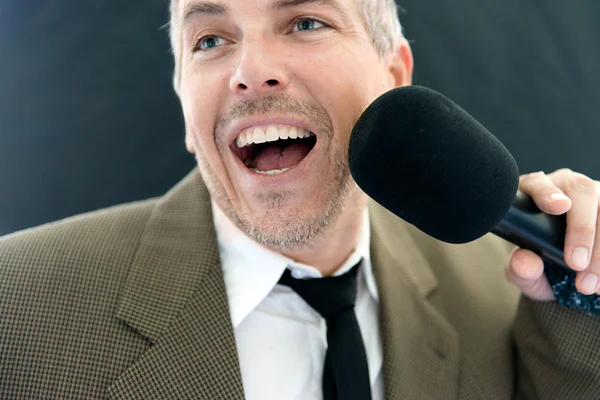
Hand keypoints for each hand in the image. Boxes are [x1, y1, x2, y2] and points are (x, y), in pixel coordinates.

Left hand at [505, 169, 599, 300]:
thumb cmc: (537, 262)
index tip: (558, 207)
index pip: (538, 183)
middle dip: (581, 230)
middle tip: (576, 264)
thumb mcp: (521, 270)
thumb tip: (524, 262)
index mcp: (534, 191)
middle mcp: (567, 187)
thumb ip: (519, 268)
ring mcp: (596, 196)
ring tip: (591, 285)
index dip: (547, 193)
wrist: (562, 274)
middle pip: (582, 193)